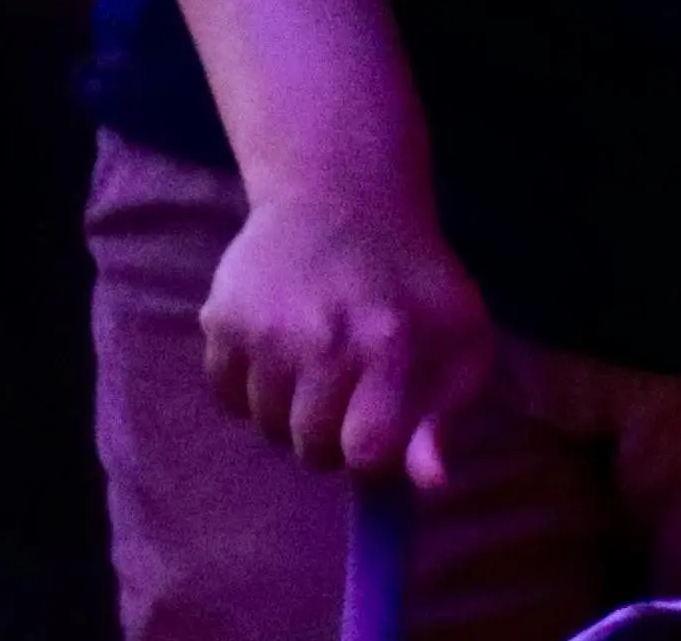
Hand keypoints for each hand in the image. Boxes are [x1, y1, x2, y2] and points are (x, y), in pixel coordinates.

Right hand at [201, 171, 496, 487]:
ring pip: (267, 426)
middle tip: (347, 391)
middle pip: (311, 449)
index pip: (367, 454)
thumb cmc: (412, 279)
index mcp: (390, 346)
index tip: (378, 425)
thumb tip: (427, 484)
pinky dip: (248, 386)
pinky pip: (225, 394)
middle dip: (332, 434)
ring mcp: (265, 329)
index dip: (373, 452)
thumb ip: (446, 417)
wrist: (342, 195)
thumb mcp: (459, 339)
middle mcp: (323, 340)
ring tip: (312, 365)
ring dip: (289, 412)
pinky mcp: (221, 315)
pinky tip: (276, 349)